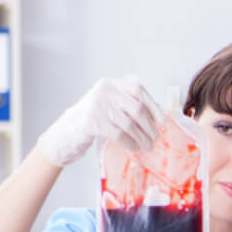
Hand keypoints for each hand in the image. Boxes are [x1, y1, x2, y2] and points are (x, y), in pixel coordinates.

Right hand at [38, 76, 164, 166]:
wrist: (70, 127)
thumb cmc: (98, 116)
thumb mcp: (112, 103)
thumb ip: (130, 103)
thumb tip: (159, 117)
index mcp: (112, 83)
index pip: (138, 90)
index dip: (153, 106)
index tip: (162, 121)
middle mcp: (105, 90)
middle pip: (137, 109)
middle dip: (149, 126)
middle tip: (155, 138)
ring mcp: (97, 104)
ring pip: (129, 124)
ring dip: (141, 138)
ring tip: (147, 146)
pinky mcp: (92, 121)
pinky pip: (119, 134)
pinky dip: (130, 143)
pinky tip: (134, 147)